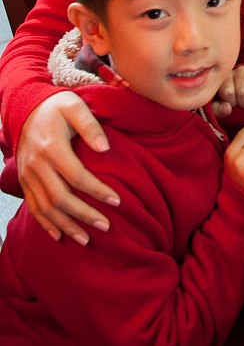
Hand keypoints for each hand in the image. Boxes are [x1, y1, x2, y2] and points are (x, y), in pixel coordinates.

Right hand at [16, 92, 118, 245]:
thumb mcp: (75, 106)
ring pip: (45, 208)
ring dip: (66, 225)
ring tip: (86, 239)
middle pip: (60, 198)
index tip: (117, 201)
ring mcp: (28, 176)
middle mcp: (36, 165)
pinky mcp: (25, 181)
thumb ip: (91, 126)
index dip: (97, 191)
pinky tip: (59, 236)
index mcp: (51, 148)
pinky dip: (45, 224)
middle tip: (106, 226)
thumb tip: (105, 149)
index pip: (76, 176)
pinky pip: (33, 207)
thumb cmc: (57, 107)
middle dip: (83, 215)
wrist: (26, 108)